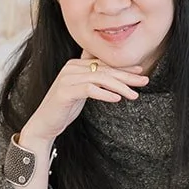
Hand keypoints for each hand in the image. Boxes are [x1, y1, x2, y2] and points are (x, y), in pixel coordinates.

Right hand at [23, 52, 148, 145]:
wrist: (44, 124)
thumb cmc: (64, 108)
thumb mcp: (82, 91)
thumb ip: (94, 81)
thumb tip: (114, 77)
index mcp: (75, 65)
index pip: (104, 64)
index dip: (123, 68)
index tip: (140, 71)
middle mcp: (71, 68)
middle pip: (105, 70)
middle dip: (126, 76)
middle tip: (144, 81)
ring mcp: (67, 79)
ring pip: (100, 78)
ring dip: (120, 87)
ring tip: (134, 94)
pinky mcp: (65, 91)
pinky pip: (89, 89)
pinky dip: (104, 94)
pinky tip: (117, 99)